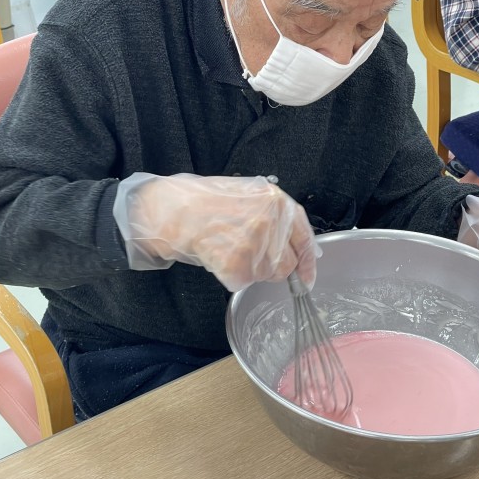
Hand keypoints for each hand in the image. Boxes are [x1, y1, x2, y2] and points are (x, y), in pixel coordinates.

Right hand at [113, 172, 317, 291]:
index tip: (306, 278)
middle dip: (270, 266)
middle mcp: (271, 224)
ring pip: (264, 275)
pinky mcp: (238, 266)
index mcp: (277, 202)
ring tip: (227, 247)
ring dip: (249, 269)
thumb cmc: (204, 200)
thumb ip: (276, 216)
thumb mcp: (249, 195)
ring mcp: (255, 246)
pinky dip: (230, 275)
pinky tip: (217, 256)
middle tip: (246, 253)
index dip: (307, 262)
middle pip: (286, 265)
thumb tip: (299, 246)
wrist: (171, 209)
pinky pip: (242, 282)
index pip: (304, 239)